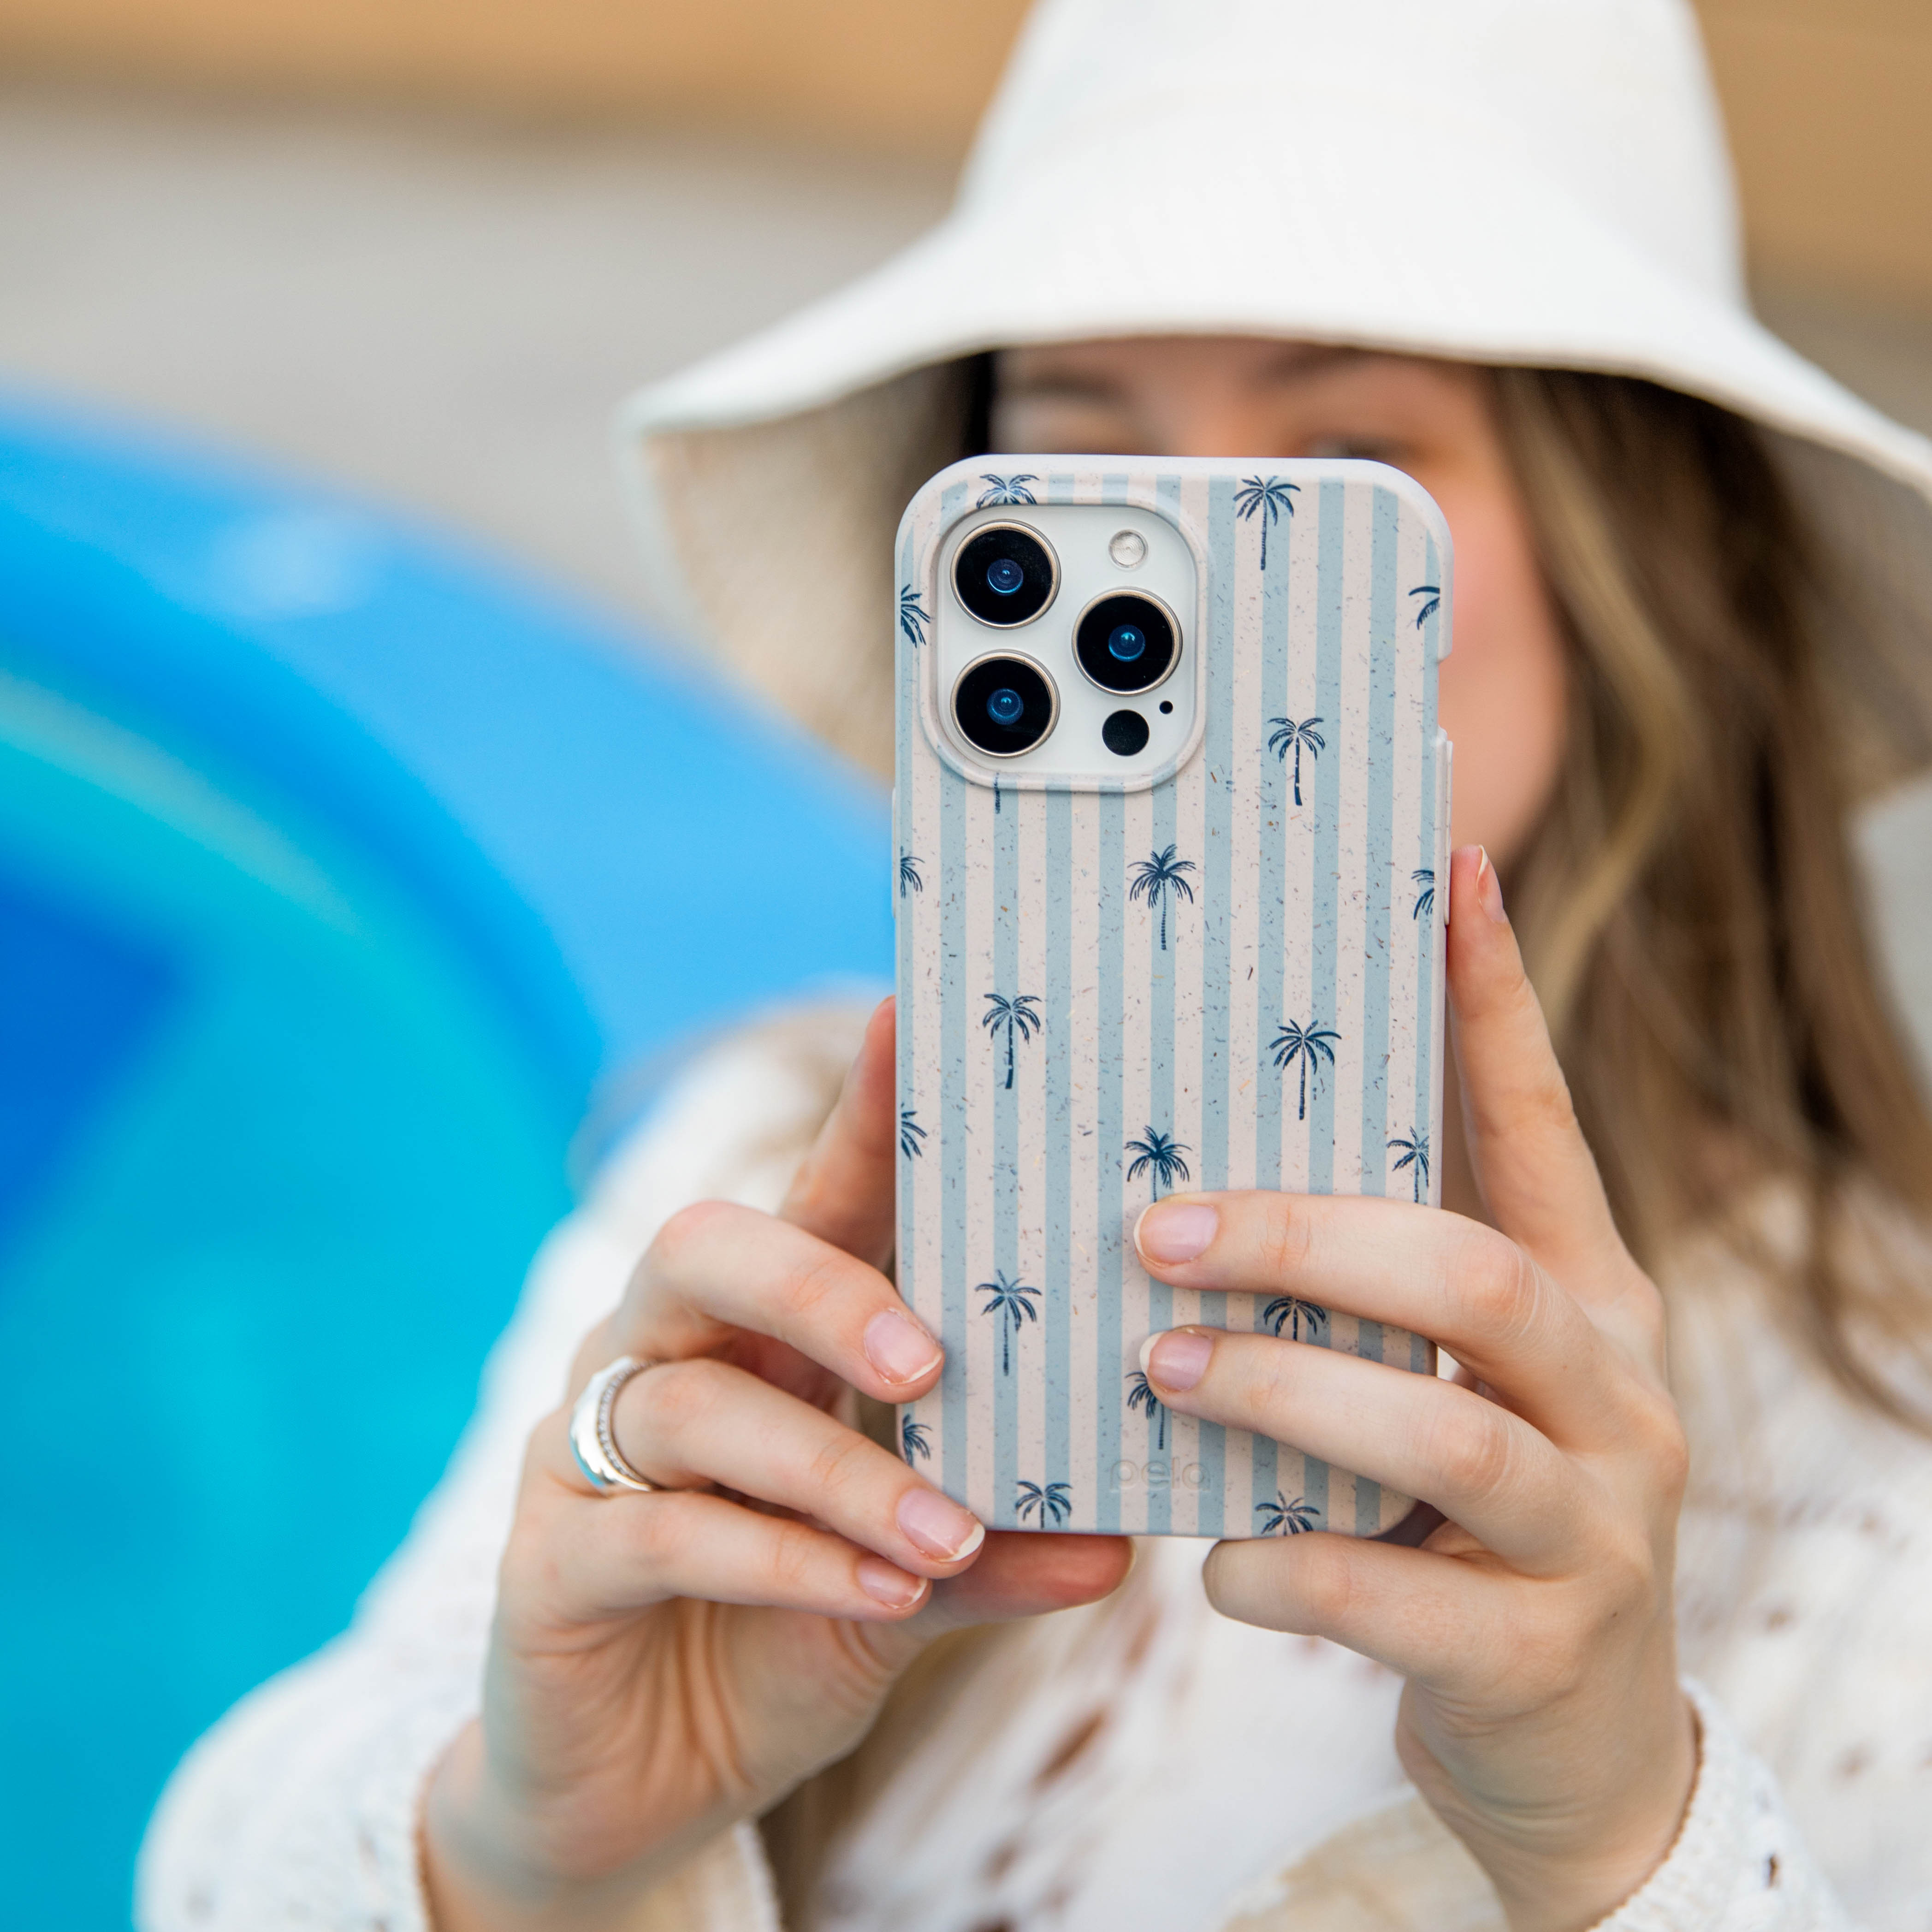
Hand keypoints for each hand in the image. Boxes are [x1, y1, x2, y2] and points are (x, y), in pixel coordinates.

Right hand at [422, 1000, 1130, 1930]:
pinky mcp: (550, 1561)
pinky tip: (876, 1596)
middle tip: (930, 1361)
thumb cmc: (787, 1638)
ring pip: (694, 1405)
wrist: (645, 1786)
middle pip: (702, 1247)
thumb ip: (992, 1548)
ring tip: (943, 1539)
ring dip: (831, 1474)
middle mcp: (660, 1358)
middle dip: (818, 1285)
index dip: (861, 1114)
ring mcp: (590, 1453)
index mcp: (758, 1334)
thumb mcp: (907, 1587)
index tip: (914, 1019)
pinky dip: (779, 1560)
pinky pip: (658, 1531)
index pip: (811, 1198)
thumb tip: (1119, 1540)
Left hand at [1134, 846, 1694, 1931]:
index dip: (1493, 1002)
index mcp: (1590, 1304)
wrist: (1573, 1744)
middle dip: (1304, 1243)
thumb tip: (1209, 1179)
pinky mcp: (1539, 1652)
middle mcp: (1616, 1395)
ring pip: (1441, 1434)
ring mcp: (1595, 1530)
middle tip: (1159, 1232)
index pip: (1540, 1127)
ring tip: (1162, 1373)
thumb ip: (1374, 1297)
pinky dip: (1282, 1569)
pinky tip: (1212, 1566)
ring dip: (1281, 1394)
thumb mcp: (1453, 1390)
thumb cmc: (1469, 1526)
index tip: (1446, 873)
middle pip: (1470, 1276)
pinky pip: (1391, 1599)